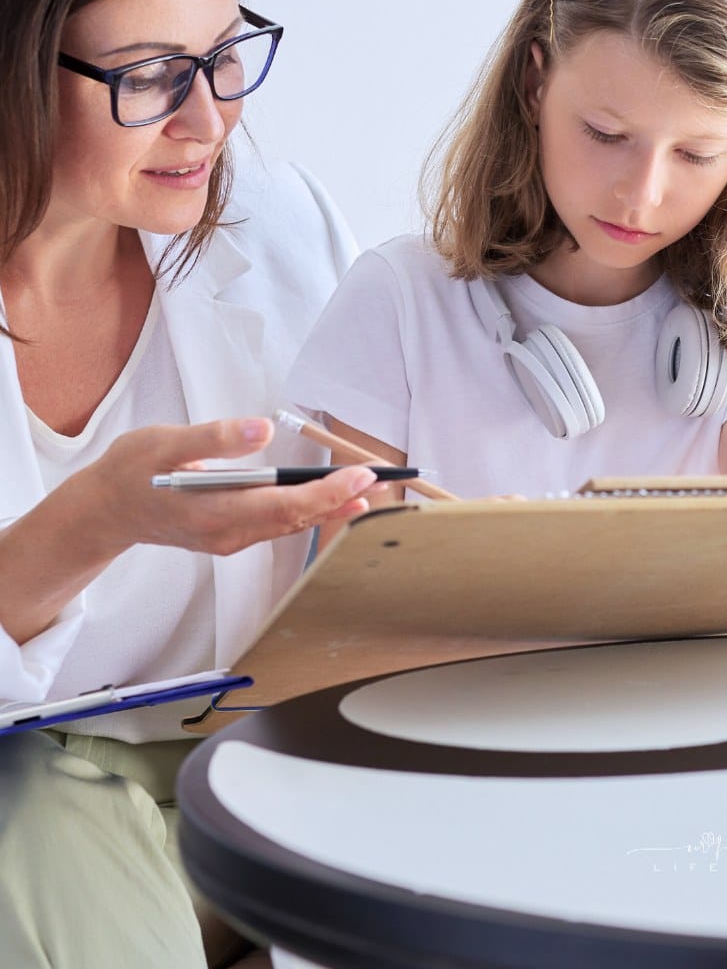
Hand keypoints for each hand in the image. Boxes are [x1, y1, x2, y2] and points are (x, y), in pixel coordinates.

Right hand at [84, 417, 379, 558]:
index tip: (360, 476)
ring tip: (368, 490)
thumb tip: (260, 429)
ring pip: (289, 526)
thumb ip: (214, 438)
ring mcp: (228, 539)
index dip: (326, 493)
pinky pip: (278, 526)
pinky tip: (333, 501)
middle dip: (340, 499)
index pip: (283, 506)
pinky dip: (309, 511)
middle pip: (294, 520)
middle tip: (379, 478)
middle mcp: (226, 534)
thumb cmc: (132, 471)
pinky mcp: (230, 534)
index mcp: (212, 512)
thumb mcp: (165, 443)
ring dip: (330, 507)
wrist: (105, 509)